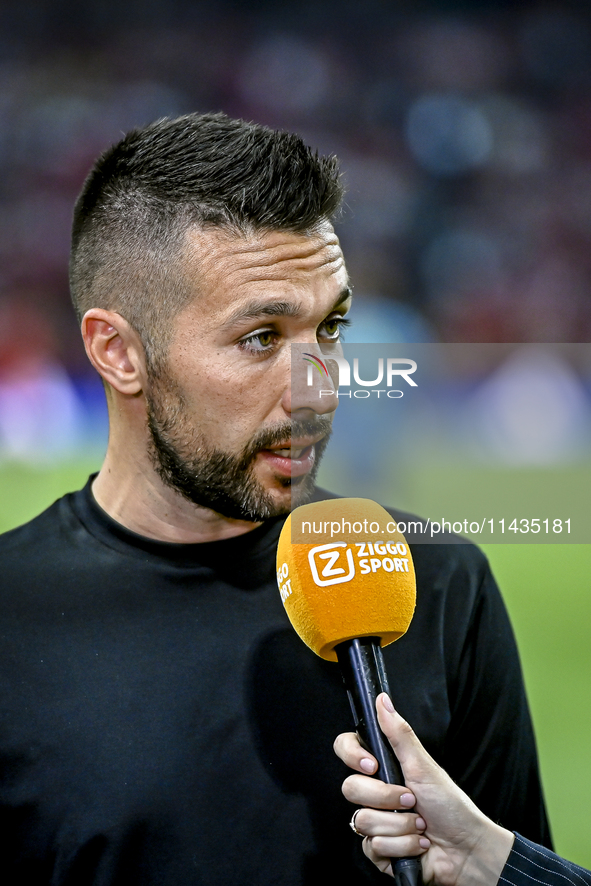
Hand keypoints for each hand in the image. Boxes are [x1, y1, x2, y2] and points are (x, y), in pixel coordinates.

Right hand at [334, 693, 514, 885]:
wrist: (467, 850)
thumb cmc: (450, 805)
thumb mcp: (424, 766)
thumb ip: (399, 733)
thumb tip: (383, 700)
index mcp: (383, 768)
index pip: (346, 750)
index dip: (352, 756)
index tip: (373, 765)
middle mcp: (375, 794)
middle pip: (351, 788)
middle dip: (386, 798)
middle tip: (411, 799)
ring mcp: (375, 823)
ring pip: (363, 821)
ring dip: (399, 826)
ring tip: (420, 825)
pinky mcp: (379, 851)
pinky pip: (372, 847)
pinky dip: (401, 846)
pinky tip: (418, 844)